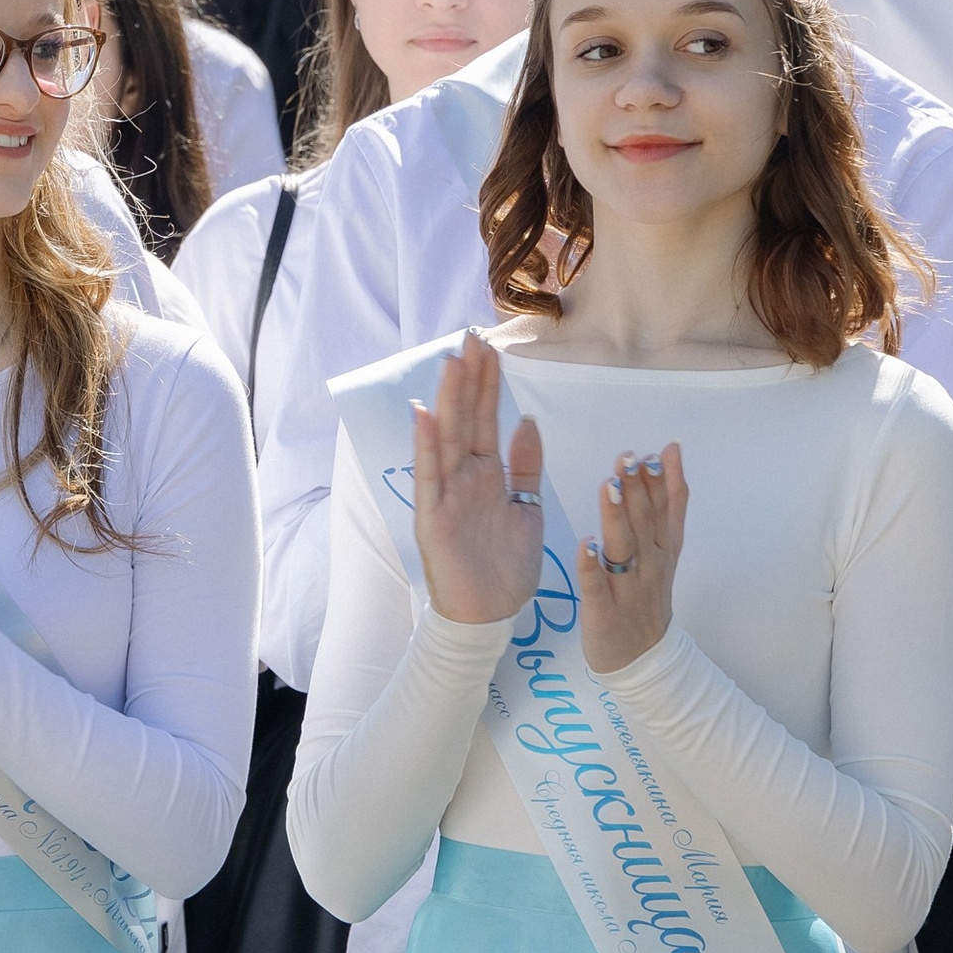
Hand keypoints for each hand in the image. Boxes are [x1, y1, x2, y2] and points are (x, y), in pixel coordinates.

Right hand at [412, 335, 543, 624]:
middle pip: (467, 419)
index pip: (489, 418)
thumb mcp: (527, 507)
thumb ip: (525, 465)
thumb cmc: (506, 568)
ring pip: (448, 439)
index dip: (490, 383)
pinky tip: (425, 414)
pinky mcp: (432, 517)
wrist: (490, 616)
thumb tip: (527, 421)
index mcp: (488, 474)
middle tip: (471, 336)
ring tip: (451, 361)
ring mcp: (446, 495)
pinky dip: (426, 446)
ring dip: (449, 400)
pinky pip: (430, 476)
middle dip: (469, 379)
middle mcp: (464, 478)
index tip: (492, 346)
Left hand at [579, 443, 687, 673]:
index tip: (659, 451)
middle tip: (628, 458)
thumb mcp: (666, 548)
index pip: (667, 510)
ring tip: (610, 488)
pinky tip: (585, 544)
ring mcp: (627, 588)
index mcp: (664, 548)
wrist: (642, 660)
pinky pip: (597, 585)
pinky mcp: (604, 609)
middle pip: (645, 523)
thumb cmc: (647, 596)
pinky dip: (591, 566)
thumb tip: (670, 451)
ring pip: (623, 549)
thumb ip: (666, 502)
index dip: (663, 481)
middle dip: (637, 489)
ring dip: (617, 518)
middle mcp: (650, 565)